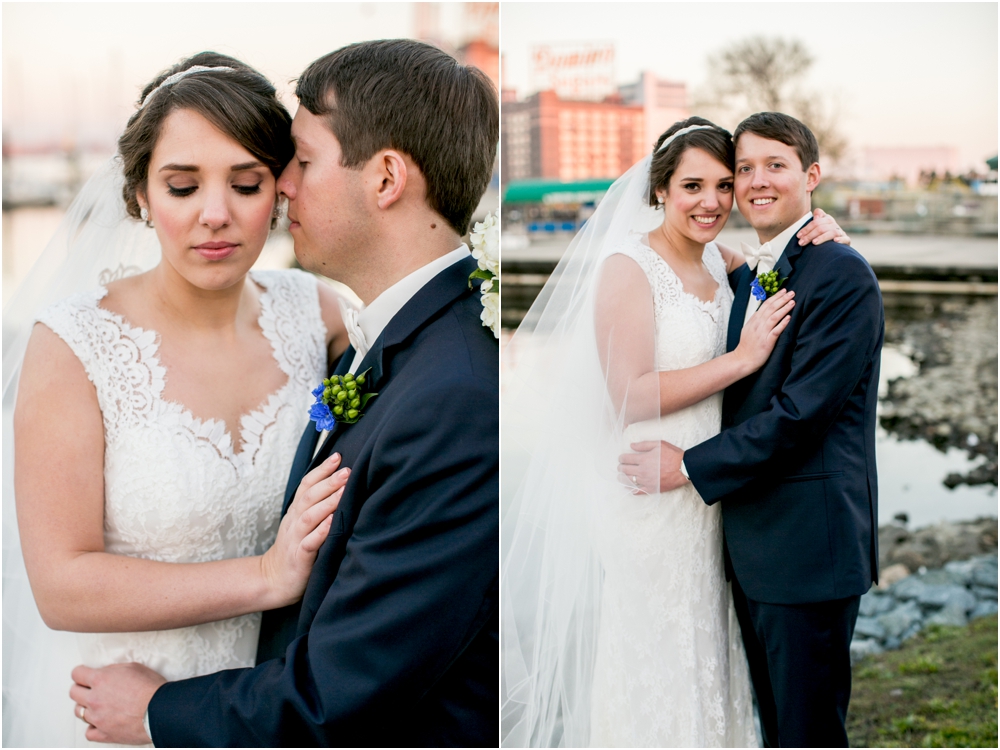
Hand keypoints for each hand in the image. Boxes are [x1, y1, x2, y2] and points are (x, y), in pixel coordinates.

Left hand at [70, 662, 164, 744]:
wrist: (161, 709)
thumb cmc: (151, 688)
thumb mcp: (134, 667)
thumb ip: (114, 670)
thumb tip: (107, 672)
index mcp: (101, 680)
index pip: (77, 674)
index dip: (81, 673)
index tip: (83, 675)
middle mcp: (95, 699)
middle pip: (73, 693)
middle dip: (81, 689)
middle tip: (89, 689)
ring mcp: (97, 718)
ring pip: (79, 712)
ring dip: (87, 708)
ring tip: (98, 706)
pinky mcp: (104, 734)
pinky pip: (89, 732)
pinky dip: (93, 727)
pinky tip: (100, 722)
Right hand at [260, 453, 348, 606]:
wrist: (274, 580)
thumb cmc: (294, 549)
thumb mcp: (302, 524)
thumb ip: (316, 506)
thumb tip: (340, 485)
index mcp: (296, 512)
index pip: (307, 485)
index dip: (321, 470)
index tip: (338, 457)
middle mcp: (294, 522)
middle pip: (309, 497)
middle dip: (328, 482)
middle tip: (347, 471)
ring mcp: (296, 539)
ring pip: (310, 517)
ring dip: (327, 503)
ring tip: (344, 491)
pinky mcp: (299, 558)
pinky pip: (309, 543)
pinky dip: (321, 532)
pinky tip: (332, 523)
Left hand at [618, 440, 688, 493]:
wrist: (684, 468)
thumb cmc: (672, 455)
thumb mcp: (659, 444)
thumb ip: (643, 445)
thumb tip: (631, 445)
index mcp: (643, 459)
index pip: (626, 459)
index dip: (621, 458)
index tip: (620, 458)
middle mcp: (642, 471)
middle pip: (625, 470)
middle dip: (620, 468)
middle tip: (620, 467)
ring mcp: (646, 481)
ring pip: (629, 481)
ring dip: (622, 478)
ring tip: (620, 477)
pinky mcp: (652, 489)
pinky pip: (638, 491)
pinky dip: (631, 490)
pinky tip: (629, 488)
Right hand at [734, 289, 794, 372]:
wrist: (743, 359)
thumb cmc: (747, 346)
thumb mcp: (749, 329)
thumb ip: (756, 320)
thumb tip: (764, 312)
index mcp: (754, 321)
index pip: (765, 305)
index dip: (775, 297)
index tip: (783, 291)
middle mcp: (758, 325)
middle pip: (770, 308)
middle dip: (782, 299)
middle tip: (791, 293)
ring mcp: (762, 333)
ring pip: (773, 317)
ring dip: (784, 308)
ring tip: (792, 302)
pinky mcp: (767, 342)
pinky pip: (775, 331)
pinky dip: (782, 324)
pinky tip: (788, 318)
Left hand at [798, 208, 850, 245]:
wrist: (835, 245)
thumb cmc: (822, 235)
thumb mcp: (817, 226)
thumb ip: (814, 221)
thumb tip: (815, 216)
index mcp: (827, 219)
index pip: (816, 222)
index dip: (806, 228)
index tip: (798, 236)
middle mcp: (834, 224)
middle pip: (821, 228)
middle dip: (810, 235)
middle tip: (801, 243)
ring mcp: (840, 232)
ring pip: (832, 232)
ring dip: (822, 238)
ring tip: (814, 243)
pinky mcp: (847, 240)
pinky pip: (845, 239)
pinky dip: (841, 239)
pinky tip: (835, 241)